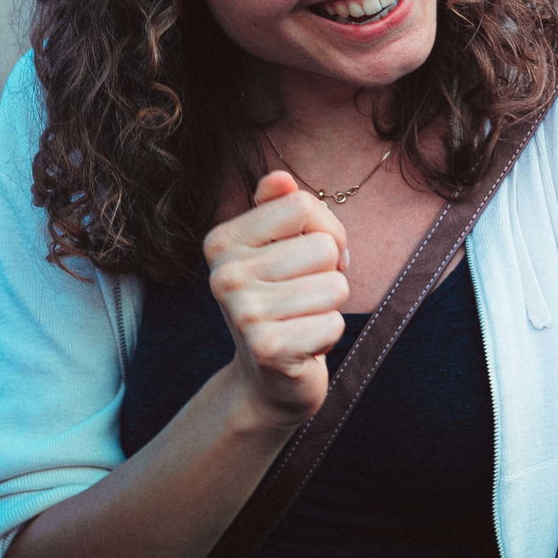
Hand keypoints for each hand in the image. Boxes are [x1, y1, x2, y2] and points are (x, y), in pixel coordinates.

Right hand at [204, 171, 349, 426]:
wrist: (267, 379)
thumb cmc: (281, 301)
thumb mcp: (278, 249)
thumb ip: (279, 208)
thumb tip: (279, 178)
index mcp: (222, 241)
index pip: (301, 204)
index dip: (325, 229)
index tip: (314, 258)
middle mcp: (224, 275)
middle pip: (322, 246)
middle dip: (330, 273)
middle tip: (305, 296)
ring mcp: (243, 313)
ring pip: (335, 286)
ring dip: (331, 306)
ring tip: (303, 319)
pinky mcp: (268, 349)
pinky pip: (335, 323)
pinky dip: (329, 336)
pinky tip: (303, 345)